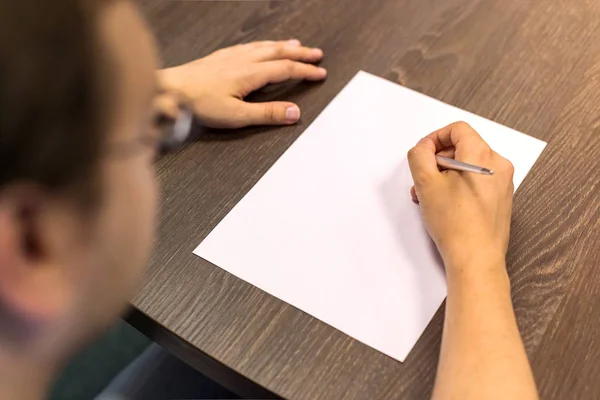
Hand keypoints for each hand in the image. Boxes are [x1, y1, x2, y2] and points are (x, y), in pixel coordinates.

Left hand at [158, 39, 326, 128]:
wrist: (170, 90)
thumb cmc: (199, 103)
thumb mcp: (237, 116)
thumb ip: (267, 114)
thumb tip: (294, 112)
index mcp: (251, 74)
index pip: (286, 69)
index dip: (305, 71)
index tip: (320, 73)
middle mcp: (243, 60)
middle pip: (279, 53)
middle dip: (300, 54)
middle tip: (316, 54)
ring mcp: (231, 56)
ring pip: (264, 46)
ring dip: (283, 46)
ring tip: (295, 46)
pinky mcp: (220, 57)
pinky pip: (249, 45)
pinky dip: (263, 44)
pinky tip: (260, 47)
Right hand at [407, 122, 514, 270]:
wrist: (476, 259)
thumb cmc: (456, 224)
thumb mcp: (426, 183)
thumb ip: (419, 156)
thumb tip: (423, 148)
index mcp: (483, 156)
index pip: (458, 129)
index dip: (435, 138)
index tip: (423, 153)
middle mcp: (498, 166)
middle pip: (463, 147)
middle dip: (437, 160)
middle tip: (422, 179)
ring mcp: (502, 184)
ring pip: (468, 166)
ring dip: (445, 175)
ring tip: (429, 196)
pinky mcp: (500, 199)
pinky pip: (476, 182)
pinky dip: (458, 186)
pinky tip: (444, 205)